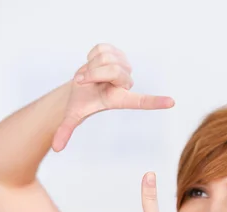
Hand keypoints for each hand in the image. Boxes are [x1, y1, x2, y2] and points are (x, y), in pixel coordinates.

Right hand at [52, 43, 175, 151]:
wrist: (80, 84)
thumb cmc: (82, 101)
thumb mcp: (73, 114)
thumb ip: (65, 130)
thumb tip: (55, 148)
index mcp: (119, 100)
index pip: (140, 102)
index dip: (155, 102)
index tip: (171, 103)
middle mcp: (125, 84)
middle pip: (113, 71)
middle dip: (92, 73)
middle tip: (82, 80)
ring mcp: (123, 67)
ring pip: (107, 57)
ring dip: (90, 64)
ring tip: (89, 74)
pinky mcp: (118, 53)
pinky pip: (102, 48)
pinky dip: (91, 55)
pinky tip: (92, 63)